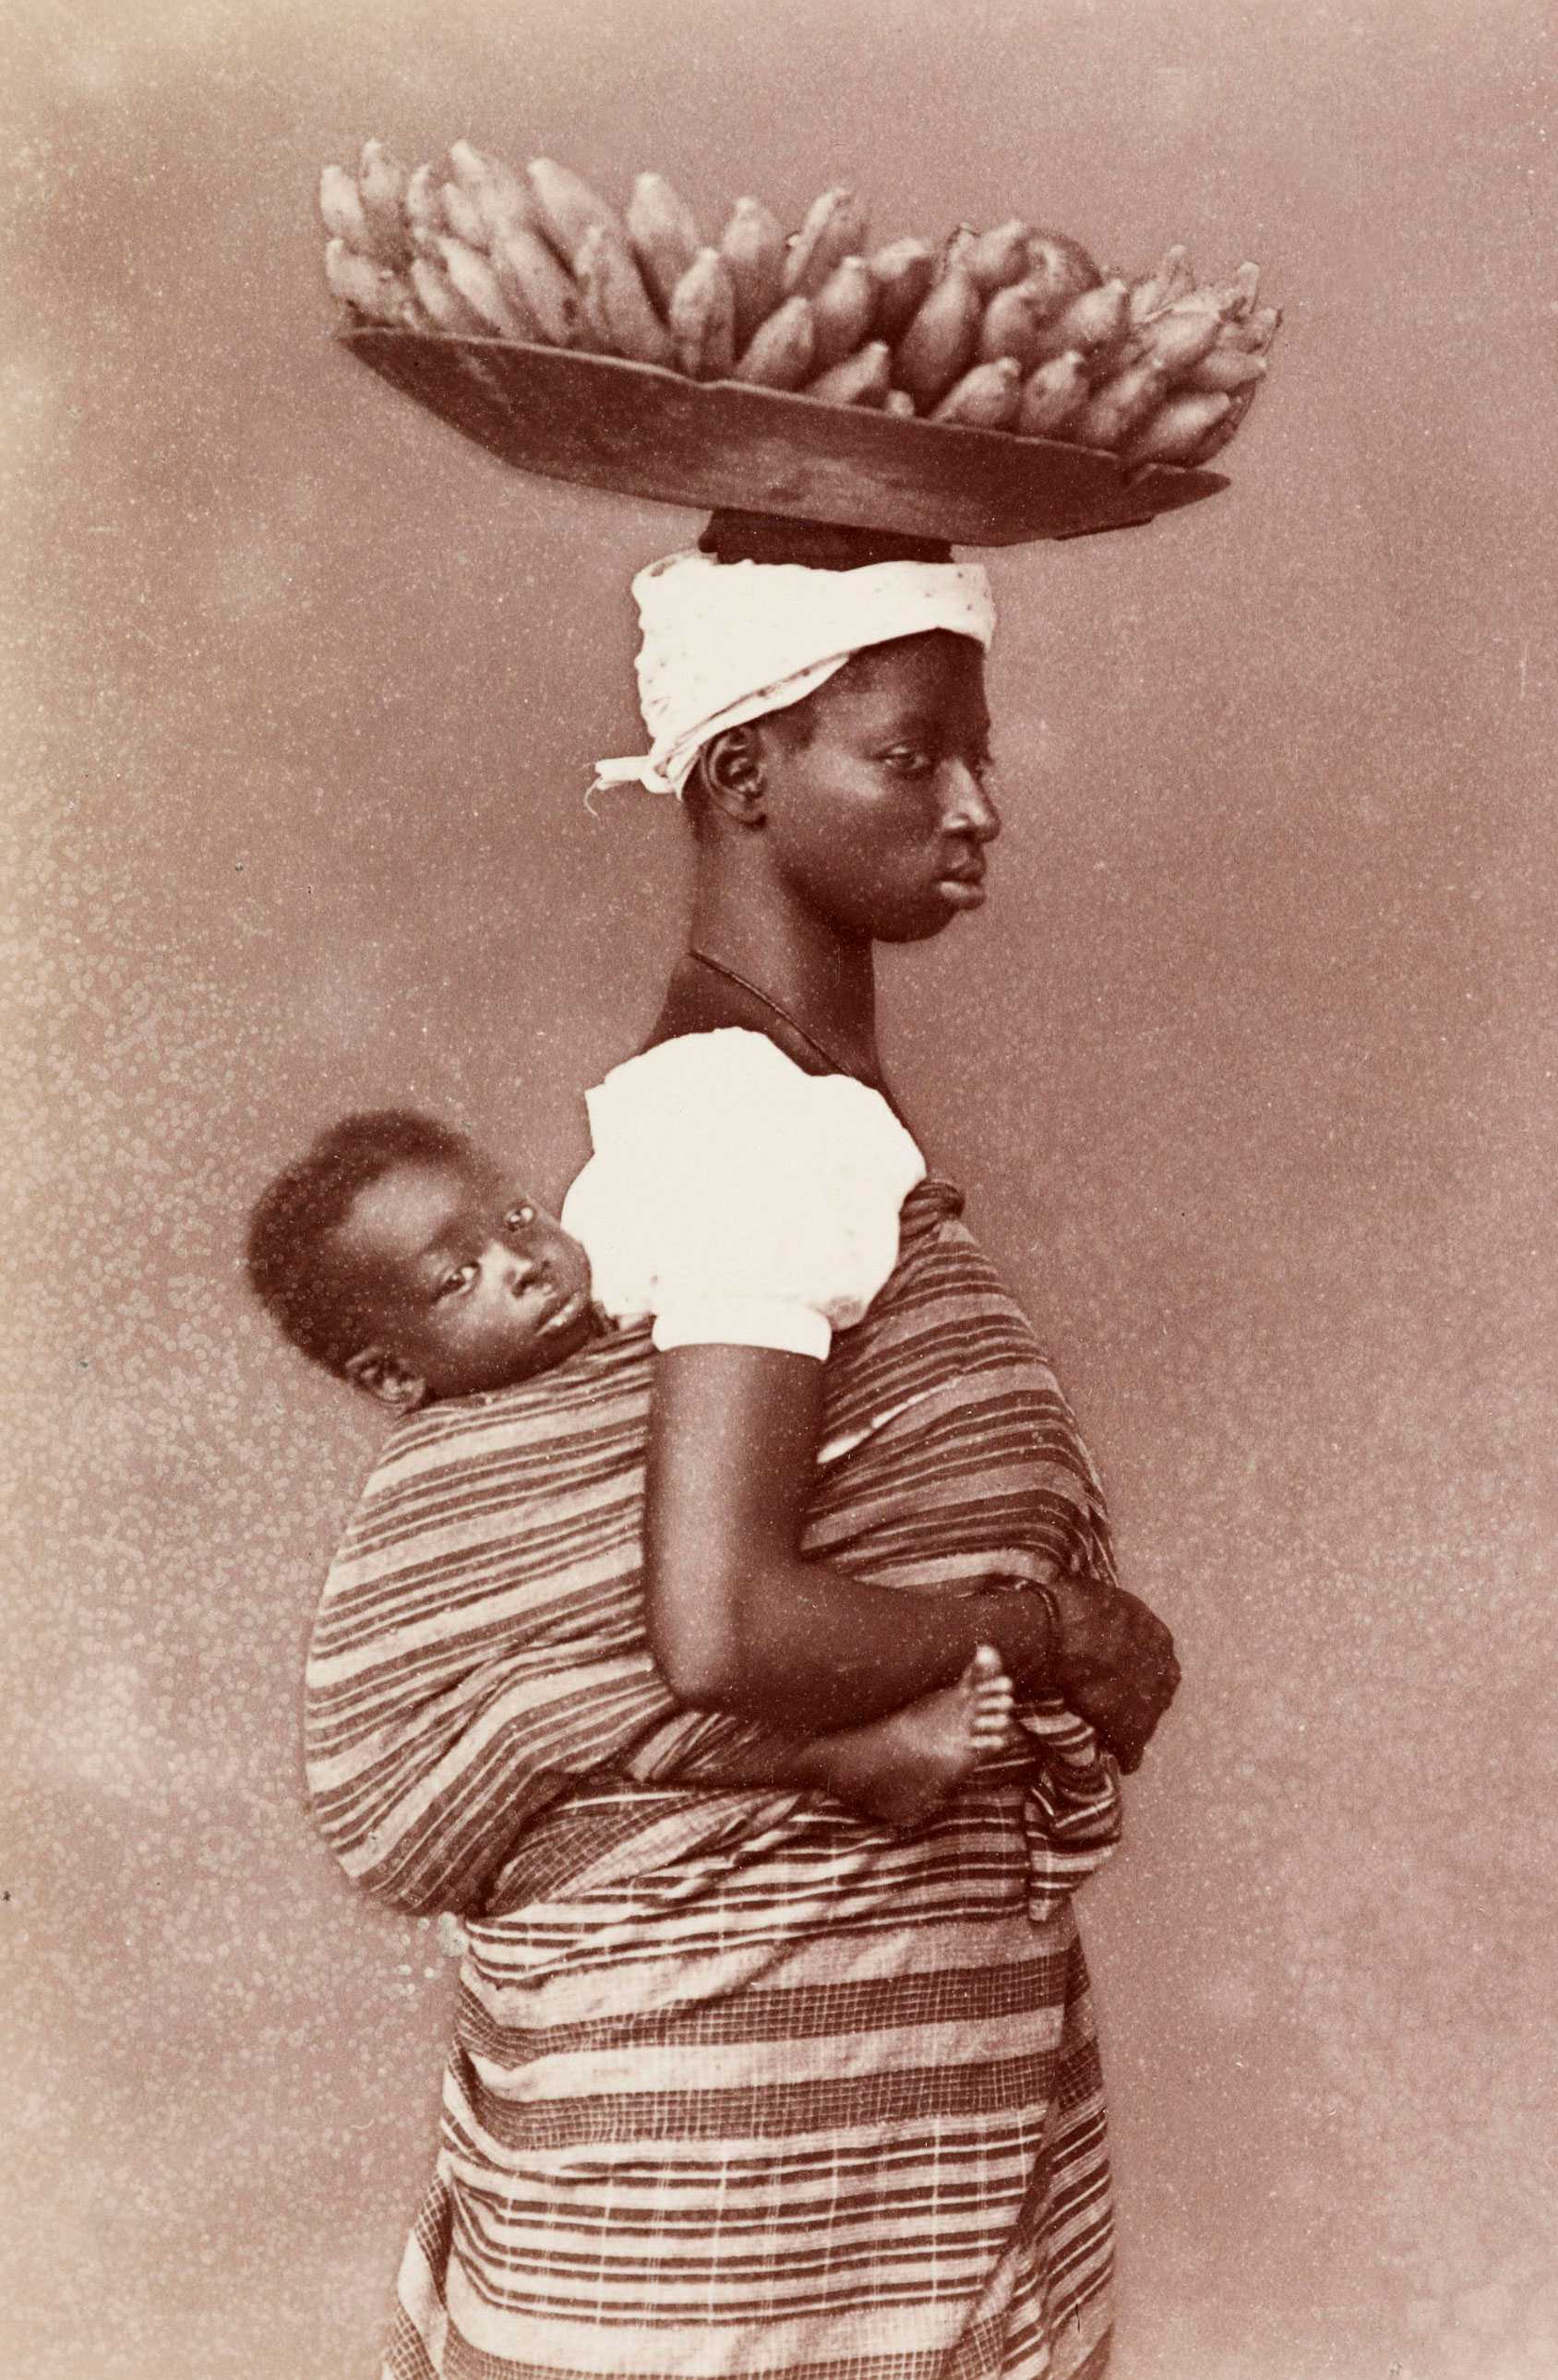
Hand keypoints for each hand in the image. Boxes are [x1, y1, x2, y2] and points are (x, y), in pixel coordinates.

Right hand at [1046, 1578, 1179, 1772]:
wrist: (1056, 1635)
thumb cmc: (1070, 1606)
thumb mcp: (1099, 1595)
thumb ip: (1109, 1611)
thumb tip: (1096, 1605)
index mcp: (1158, 1635)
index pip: (1158, 1656)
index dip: (1138, 1665)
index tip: (1121, 1672)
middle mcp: (1163, 1668)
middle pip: (1160, 1688)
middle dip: (1142, 1694)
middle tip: (1116, 1700)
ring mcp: (1149, 1701)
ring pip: (1149, 1720)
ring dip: (1135, 1724)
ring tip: (1115, 1731)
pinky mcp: (1131, 1729)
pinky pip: (1133, 1751)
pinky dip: (1126, 1756)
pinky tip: (1120, 1761)